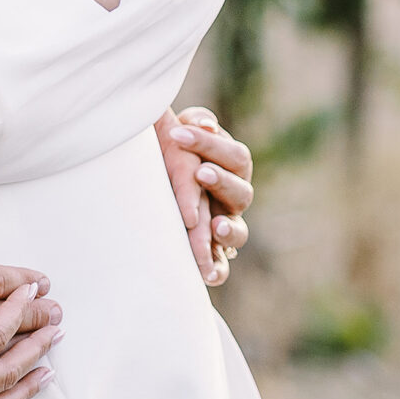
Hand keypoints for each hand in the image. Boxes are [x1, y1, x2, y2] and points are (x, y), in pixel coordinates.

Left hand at [157, 108, 253, 286]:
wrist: (156, 184)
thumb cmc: (173, 153)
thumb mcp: (182, 134)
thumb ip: (194, 125)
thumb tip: (204, 124)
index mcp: (232, 169)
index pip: (235, 156)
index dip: (209, 145)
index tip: (177, 135)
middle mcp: (234, 198)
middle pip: (242, 193)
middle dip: (221, 182)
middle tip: (200, 173)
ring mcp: (225, 226)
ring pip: (239, 232)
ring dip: (228, 229)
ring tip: (215, 226)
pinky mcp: (211, 252)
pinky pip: (221, 265)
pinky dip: (217, 270)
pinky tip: (206, 274)